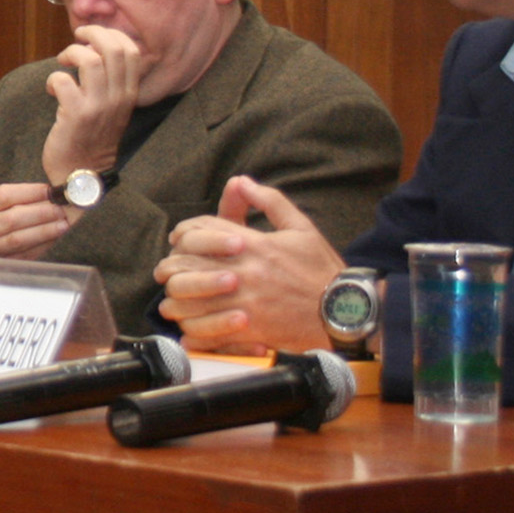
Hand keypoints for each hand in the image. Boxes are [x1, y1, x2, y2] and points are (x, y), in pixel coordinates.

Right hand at [0, 181, 73, 258]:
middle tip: (60, 210)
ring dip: (43, 231)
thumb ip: (25, 197)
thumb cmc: (4, 220)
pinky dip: (42, 246)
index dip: (29, 192)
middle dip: (39, 214)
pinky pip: (24, 255)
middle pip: (10, 219)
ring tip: (62, 225)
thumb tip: (53, 192)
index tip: (50, 190)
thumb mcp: (5, 206)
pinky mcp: (0, 265)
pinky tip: (55, 239)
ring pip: (17, 239)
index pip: (3, 196)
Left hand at [41, 26, 149, 182]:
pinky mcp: (76, 114)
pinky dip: (53, 79)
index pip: (131, 51)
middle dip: (91, 34)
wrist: (82, 174)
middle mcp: (118, 97)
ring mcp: (98, 106)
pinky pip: (63, 80)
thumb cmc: (92, 137)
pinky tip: (52, 89)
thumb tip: (93, 49)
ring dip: (71, 53)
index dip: (111, 35)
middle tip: (77, 39)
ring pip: (89, 59)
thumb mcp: (112, 109)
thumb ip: (110, 82)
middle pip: (112, 48)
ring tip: (63, 61)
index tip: (93, 37)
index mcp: (129, 94)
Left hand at [153, 176, 343, 354]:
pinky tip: (190, 326)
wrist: (345, 312)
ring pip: (187, 300)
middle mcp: (243, 272)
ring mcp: (242, 302)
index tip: (179, 240)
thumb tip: (241, 181)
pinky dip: (190, 329)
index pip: (199, 231)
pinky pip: (203, 331)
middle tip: (168, 271)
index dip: (183, 234)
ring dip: (175, 299)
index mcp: (252, 244)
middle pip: (184, 264)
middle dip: (171, 266)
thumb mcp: (301, 227)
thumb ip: (270, 201)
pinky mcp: (246, 331)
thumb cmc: (322, 270)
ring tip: (174, 300)